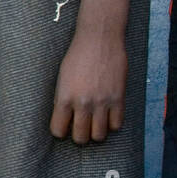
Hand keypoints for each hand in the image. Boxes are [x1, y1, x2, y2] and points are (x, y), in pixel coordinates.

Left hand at [50, 30, 126, 144]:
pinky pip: (117, 124)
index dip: (60, 131)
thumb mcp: (62, 79)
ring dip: (96, 133)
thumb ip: (62, 99)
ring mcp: (102, 102)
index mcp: (64, 98)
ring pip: (99, 135)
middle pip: (80, 137)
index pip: (58, 130)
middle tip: (81, 128)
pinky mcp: (118, 98)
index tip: (64, 127)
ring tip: (95, 124)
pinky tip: (108, 116)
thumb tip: (64, 118)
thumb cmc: (78, 56)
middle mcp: (82, 103)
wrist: (99, 40)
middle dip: (79, 136)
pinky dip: (112, 124)